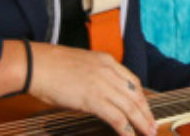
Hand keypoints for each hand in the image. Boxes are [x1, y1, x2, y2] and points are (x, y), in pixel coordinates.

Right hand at [26, 43, 154, 135]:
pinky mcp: (93, 100)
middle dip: (146, 113)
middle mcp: (108, 71)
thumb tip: (99, 93)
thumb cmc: (50, 66)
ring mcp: (102, 85)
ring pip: (131, 107)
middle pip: (136, 95)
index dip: (142, 98)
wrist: (36, 65)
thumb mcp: (80, 64)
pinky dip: (126, 129)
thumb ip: (94, 76)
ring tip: (148, 133)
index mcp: (106, 61)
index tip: (146, 109)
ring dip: (142, 123)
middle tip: (153, 126)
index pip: (133, 80)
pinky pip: (116, 117)